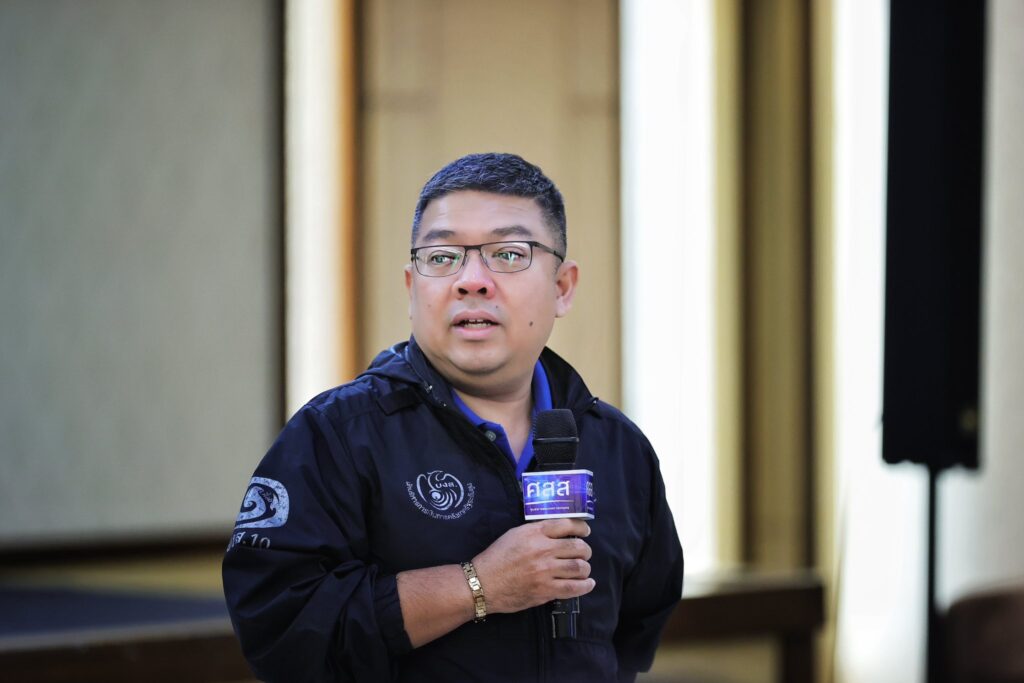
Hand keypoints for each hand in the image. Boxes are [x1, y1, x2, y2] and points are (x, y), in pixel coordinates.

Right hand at [472, 519, 594, 613]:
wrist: (482, 583)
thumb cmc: (496, 558)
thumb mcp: (514, 535)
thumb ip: (536, 531)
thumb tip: (557, 532)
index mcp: (534, 533)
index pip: (567, 524)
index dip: (581, 528)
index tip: (585, 532)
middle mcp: (543, 550)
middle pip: (578, 547)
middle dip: (585, 550)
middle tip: (584, 553)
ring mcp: (545, 571)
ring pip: (579, 567)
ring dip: (586, 568)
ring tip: (584, 569)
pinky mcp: (546, 590)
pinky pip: (574, 588)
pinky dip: (585, 586)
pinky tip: (588, 583)